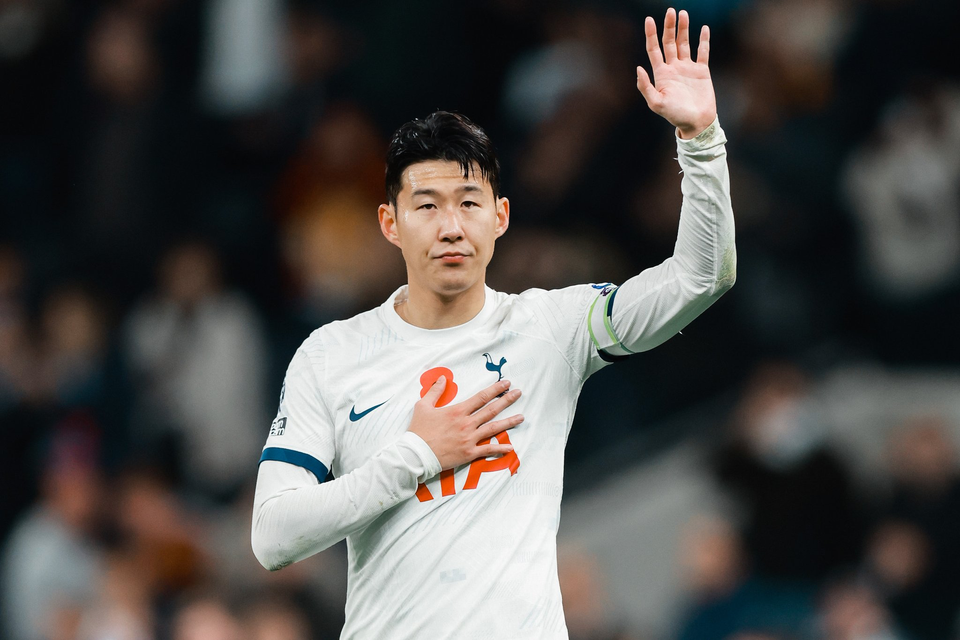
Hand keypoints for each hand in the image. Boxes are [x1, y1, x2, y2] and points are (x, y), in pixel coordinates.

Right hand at [408, 376, 522, 469]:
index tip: (506, 384)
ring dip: (509, 422)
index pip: (481, 397)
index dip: (495, 389)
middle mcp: (466, 424)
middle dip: (506, 400)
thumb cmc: (418, 431)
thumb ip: (435, 391)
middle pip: (491, 410)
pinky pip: (487, 450)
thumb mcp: (423, 406)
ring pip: (493, 428)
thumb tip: (443, 378)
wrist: (416, 455)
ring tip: (521, 417)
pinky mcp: (468, 453)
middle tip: (518, 393)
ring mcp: (469, 439)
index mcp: (457, 411)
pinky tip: (510, 447)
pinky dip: (500, 449)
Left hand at [637, 8, 716, 138]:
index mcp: (661, 74)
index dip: (651, 34)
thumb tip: (638, 68)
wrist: (696, 122)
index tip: (649, 19)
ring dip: (683, 29)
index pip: (653, 49)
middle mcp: (673, 68)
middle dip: (669, 27)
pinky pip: (702, 52)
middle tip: (670, 11)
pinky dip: (703, 40)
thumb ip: (646, 87)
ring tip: (683, 14)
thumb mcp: (656, 103)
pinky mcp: (701, 71)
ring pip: (684, 43)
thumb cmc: (675, 115)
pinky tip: (703, 28)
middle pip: (669, 42)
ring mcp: (687, 68)